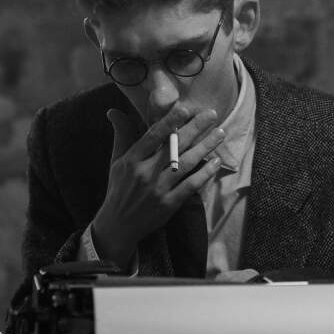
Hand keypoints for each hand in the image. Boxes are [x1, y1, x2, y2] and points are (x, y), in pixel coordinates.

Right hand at [91, 103, 224, 268]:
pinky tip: (216, 162)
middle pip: (174, 147)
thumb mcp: (116, 161)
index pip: (152, 136)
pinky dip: (204, 173)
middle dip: (195, 129)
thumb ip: (121, 135)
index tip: (184, 108)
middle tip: (212, 114)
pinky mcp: (169, 204)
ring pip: (186, 163)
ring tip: (220, 133)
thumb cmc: (118, 189)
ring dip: (205, 147)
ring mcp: (158, 189)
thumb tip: (113, 111)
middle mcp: (145, 173)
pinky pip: (190, 185)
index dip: (169, 122)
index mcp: (132, 160)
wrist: (118, 225)